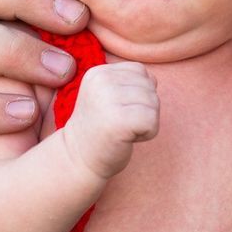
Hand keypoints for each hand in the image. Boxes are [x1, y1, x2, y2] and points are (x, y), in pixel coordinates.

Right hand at [61, 62, 159, 180]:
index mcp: (98, 72)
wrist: (77, 160)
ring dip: (145, 122)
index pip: (140, 71)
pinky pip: (153, 121)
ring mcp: (109, 99)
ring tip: (122, 130)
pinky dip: (147, 134)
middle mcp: (102, 80)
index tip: (115, 111)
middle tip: (118, 123)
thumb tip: (153, 80)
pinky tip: (127, 138)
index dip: (137, 94)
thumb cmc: (100, 129)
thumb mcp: (108, 95)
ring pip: (154, 103)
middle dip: (143, 108)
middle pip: (150, 87)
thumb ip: (128, 82)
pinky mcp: (119, 120)